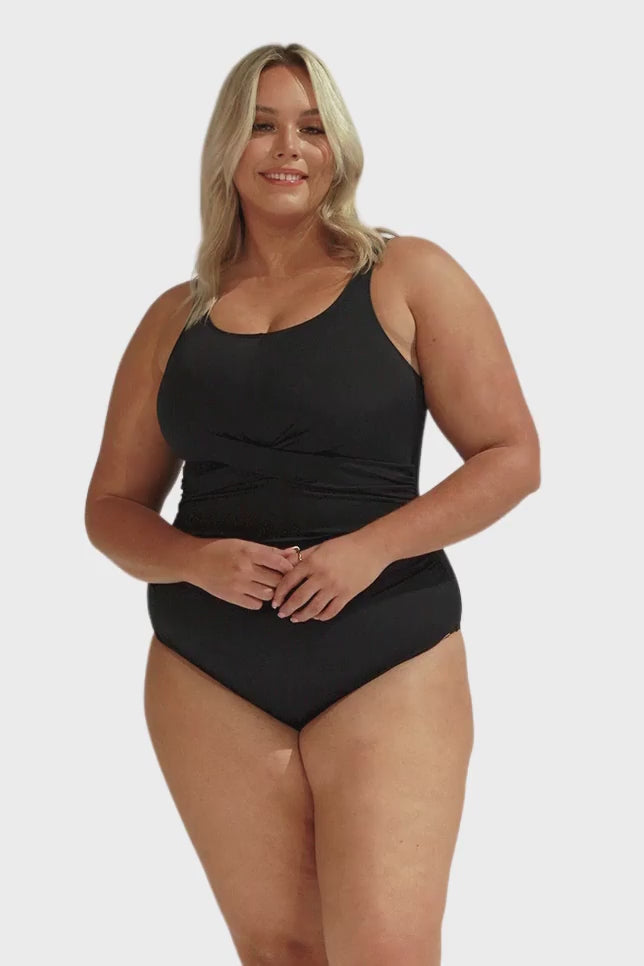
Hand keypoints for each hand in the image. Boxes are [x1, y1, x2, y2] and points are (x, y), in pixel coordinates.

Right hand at [187, 538, 296, 609]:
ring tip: (265, 585)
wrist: (194, 561)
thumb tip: (292, 552)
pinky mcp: (231, 597)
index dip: (288, 567)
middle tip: (279, 579)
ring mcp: (238, 585)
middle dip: (281, 581)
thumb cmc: (220, 549)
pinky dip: (258, 600)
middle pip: (276, 580)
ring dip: (270, 591)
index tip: (289, 569)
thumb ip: (270, 551)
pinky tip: (253, 592)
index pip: (279, 563)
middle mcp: (244, 569)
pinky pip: (256, 604)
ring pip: (268, 595)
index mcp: (249, 552)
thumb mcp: (245, 545)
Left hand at [271, 532, 391, 621]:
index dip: (280, 593)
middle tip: (282, 613)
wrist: (372, 548)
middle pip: (299, 598)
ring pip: (314, 608)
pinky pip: (331, 611)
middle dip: (288, 608)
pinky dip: (321, 616)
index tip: (275, 601)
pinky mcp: (347, 595)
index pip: (289, 581)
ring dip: (302, 616)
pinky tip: (316, 616)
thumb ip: (302, 557)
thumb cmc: (346, 545)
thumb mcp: (320, 546)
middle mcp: (322, 576)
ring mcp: (335, 587)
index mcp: (313, 562)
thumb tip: (285, 564)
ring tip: (295, 618)